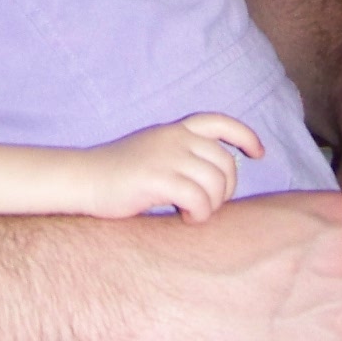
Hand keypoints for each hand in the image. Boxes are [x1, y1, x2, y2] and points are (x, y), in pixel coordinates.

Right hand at [83, 114, 262, 221]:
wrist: (83, 179)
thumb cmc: (117, 174)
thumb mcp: (152, 151)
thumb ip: (181, 154)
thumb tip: (215, 174)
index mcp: (173, 130)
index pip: (219, 122)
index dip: (245, 135)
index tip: (258, 153)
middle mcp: (173, 139)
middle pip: (225, 162)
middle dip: (226, 189)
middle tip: (208, 205)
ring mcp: (166, 157)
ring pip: (216, 182)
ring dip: (212, 205)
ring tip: (193, 213)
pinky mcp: (157, 179)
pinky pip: (198, 199)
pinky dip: (199, 214)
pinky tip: (185, 218)